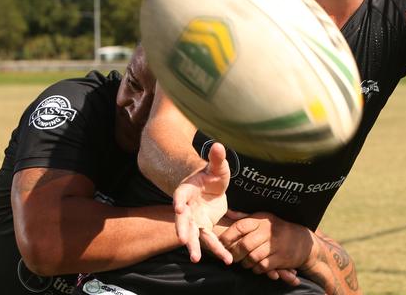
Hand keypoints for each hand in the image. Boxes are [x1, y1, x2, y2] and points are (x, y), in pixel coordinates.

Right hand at [173, 142, 231, 263]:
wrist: (212, 188)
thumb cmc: (211, 175)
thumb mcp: (217, 167)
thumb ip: (216, 158)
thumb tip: (218, 144)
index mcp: (186, 190)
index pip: (180, 195)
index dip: (178, 201)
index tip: (177, 208)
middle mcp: (186, 208)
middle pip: (182, 220)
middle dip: (182, 230)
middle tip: (183, 240)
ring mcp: (194, 220)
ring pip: (193, 235)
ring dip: (194, 247)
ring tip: (195, 259)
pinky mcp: (205, 228)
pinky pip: (210, 241)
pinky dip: (218, 250)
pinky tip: (228, 260)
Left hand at [219, 211, 313, 284]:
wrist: (302, 241)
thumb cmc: (278, 229)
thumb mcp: (263, 218)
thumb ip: (244, 217)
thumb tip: (228, 212)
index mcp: (261, 220)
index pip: (240, 226)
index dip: (228, 236)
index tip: (220, 243)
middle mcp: (268, 231)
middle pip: (244, 245)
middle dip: (234, 254)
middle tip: (230, 257)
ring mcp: (275, 245)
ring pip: (252, 257)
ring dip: (245, 263)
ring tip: (243, 262)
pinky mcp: (281, 257)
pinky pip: (263, 266)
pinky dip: (256, 269)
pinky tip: (256, 266)